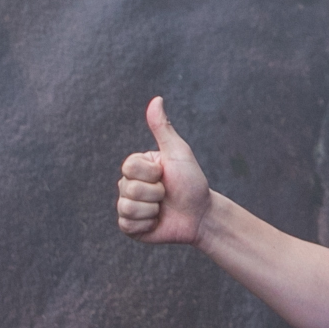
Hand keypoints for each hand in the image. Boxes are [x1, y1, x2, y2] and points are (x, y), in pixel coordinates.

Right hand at [117, 97, 213, 246]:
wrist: (201, 214)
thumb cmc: (191, 181)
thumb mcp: (178, 152)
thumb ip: (163, 129)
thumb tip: (156, 99)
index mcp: (136, 167)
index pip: (129, 167)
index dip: (152, 173)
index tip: (165, 174)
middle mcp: (128, 185)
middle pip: (128, 188)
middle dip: (155, 193)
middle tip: (166, 194)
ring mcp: (128, 207)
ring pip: (127, 207)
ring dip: (152, 210)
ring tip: (162, 208)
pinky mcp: (130, 227)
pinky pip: (127, 225)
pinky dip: (147, 225)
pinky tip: (157, 221)